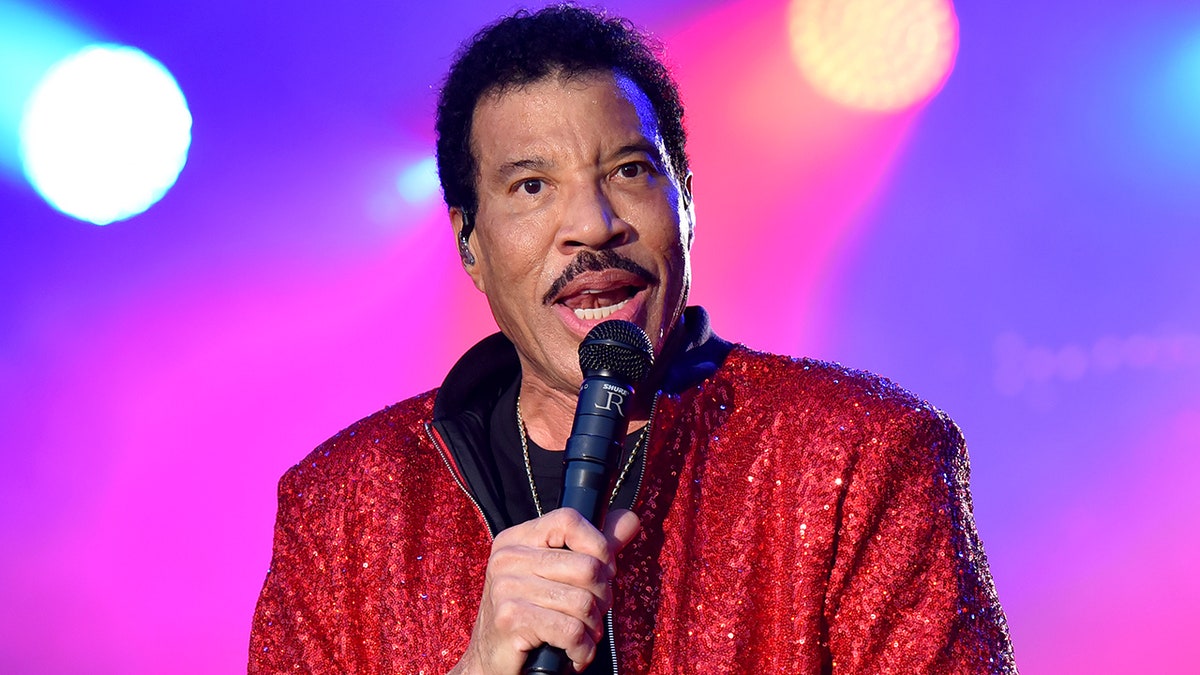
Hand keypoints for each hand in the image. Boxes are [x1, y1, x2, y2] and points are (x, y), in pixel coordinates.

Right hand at [450, 507, 640, 674]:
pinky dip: (582, 649)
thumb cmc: (530, 617)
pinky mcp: (511, 620)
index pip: (569, 520)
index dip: (599, 546)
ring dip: (592, 628)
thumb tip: (630, 520)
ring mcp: (506, 588)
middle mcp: (508, 558)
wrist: (490, 662)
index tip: (602, 572)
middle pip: (586, 567)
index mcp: (518, 539)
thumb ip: (596, 548)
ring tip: (582, 636)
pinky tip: (574, 654)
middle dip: (602, 598)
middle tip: (592, 614)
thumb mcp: (557, 576)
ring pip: (583, 602)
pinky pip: (571, 630)